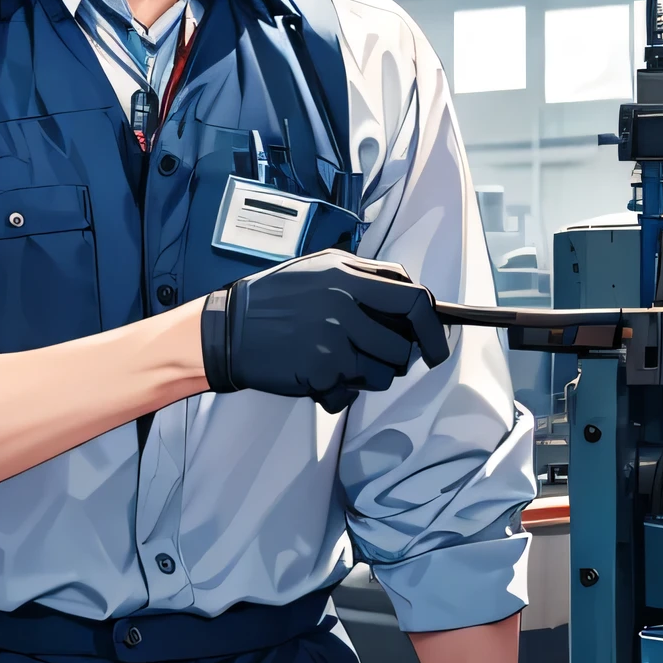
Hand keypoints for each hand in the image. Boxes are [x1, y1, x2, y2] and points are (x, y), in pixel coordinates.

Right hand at [201, 250, 449, 412]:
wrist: (227, 330)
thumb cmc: (271, 300)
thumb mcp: (317, 269)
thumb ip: (363, 276)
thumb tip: (409, 296)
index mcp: (346, 276)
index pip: (414, 300)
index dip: (432, 327)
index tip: (435, 344)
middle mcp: (343, 305)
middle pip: (402, 345)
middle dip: (395, 360)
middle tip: (376, 359)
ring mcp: (332, 339)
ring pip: (381, 374)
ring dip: (365, 377)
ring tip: (336, 364)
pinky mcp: (320, 370)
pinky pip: (349, 394)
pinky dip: (335, 392)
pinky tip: (313, 376)